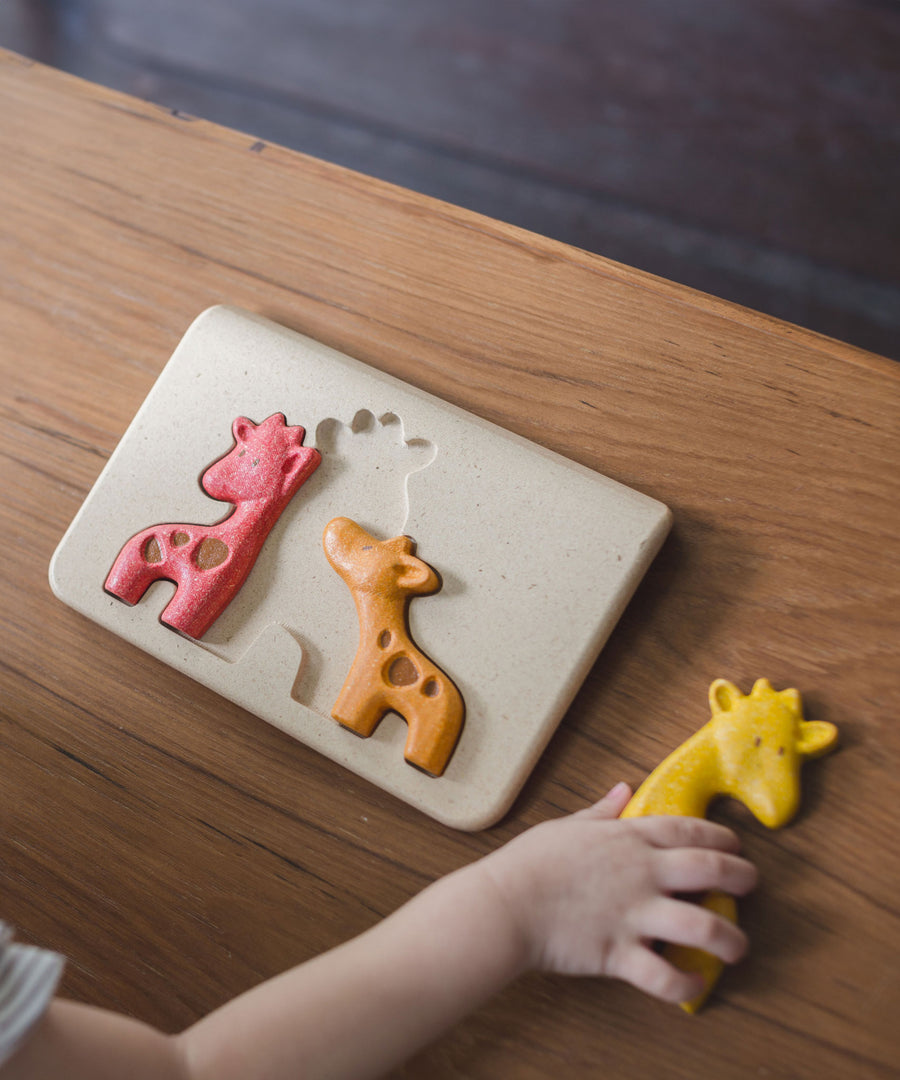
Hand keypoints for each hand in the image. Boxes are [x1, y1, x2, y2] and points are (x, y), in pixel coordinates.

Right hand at [477, 783, 757, 1003]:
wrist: (505, 904)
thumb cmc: (530, 862)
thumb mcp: (569, 825)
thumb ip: (602, 811)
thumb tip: (623, 789)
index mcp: (629, 839)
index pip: (689, 830)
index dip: (722, 836)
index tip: (735, 845)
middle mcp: (641, 873)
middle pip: (710, 869)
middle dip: (742, 877)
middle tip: (752, 885)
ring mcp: (634, 914)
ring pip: (703, 926)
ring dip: (731, 938)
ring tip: (739, 947)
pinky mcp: (620, 953)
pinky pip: (665, 976)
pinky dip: (686, 985)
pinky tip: (695, 985)